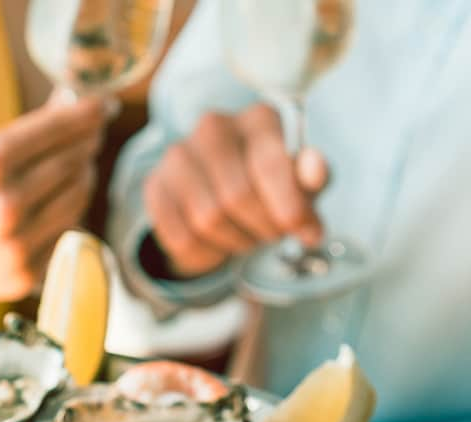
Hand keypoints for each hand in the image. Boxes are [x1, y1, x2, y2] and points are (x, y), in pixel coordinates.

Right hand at [0, 97, 106, 320]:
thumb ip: (15, 145)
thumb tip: (64, 112)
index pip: (54, 129)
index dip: (84, 114)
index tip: (100, 105)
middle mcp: (5, 204)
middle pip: (71, 162)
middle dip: (86, 144)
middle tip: (92, 134)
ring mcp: (17, 243)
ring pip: (76, 199)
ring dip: (82, 178)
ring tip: (79, 168)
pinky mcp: (23, 275)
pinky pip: (63, 234)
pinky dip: (66, 216)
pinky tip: (60, 205)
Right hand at [142, 103, 328, 277]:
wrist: (221, 195)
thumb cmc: (270, 186)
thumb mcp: (302, 183)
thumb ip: (313, 176)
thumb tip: (315, 169)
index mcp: (258, 119)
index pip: (270, 164)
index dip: (291, 207)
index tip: (309, 234)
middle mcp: (214, 127)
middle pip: (236, 196)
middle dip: (263, 227)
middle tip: (274, 234)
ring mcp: (178, 155)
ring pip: (207, 219)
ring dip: (236, 241)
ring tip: (247, 235)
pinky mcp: (155, 186)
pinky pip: (182, 237)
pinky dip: (207, 253)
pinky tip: (218, 242)